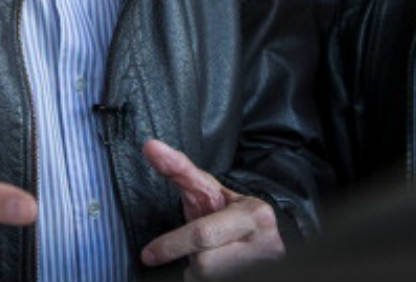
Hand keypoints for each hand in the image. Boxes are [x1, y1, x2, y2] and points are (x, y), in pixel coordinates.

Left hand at [140, 139, 284, 279]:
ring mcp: (264, 267)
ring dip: (199, 269)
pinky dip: (207, 278)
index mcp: (255, 215)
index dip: (172, 245)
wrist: (267, 239)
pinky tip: (217, 268)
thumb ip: (180, 170)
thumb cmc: (228, 211)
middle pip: (205, 261)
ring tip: (212, 254)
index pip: (204, 233)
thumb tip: (150, 147)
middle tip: (189, 249)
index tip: (148, 255)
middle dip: (191, 254)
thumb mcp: (209, 190)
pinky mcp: (260, 279)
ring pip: (208, 276)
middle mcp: (267, 244)